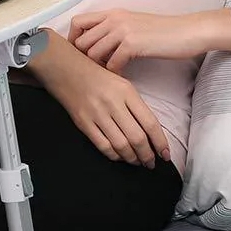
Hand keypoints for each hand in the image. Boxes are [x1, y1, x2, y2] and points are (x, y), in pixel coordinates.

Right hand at [27, 30, 170, 167]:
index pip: (150, 123)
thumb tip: (150, 132)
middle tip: (151, 162)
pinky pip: (103, 145)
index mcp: (126, 92)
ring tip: (137, 161)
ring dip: (132, 158)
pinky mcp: (83, 122)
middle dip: (147, 155)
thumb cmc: (96, 75)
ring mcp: (97, 114)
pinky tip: (119, 156)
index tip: (164, 153)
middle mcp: (113, 103)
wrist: (66, 69)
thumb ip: (135, 105)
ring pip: (121, 145)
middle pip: (137, 138)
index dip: (160, 142)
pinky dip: (114, 155)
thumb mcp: (121, 83)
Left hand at [68, 9, 205, 73]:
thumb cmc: (163, 32)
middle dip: (84, 58)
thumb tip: (96, 45)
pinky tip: (123, 75)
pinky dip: (115, 73)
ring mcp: (122, 30)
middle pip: (81, 41)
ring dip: (99, 67)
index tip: (80, 54)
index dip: (74, 40)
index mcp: (112, 13)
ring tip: (110, 72)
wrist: (188, 32)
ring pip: (93, 53)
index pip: (77, 22)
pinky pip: (111, 63)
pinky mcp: (132, 43)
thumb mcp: (133, 24)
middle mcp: (114, 19)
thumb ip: (113, 30)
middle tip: (96, 69)